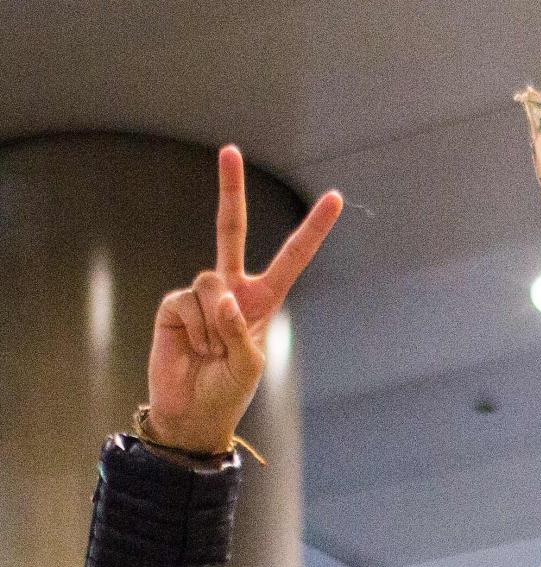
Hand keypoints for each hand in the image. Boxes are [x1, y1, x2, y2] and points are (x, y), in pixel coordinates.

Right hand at [146, 146, 342, 455]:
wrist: (191, 412)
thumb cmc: (228, 390)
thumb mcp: (250, 367)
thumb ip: (242, 331)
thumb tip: (221, 295)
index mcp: (262, 300)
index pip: (292, 258)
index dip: (313, 229)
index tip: (335, 197)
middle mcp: (231, 289)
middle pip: (231, 230)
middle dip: (228, 189)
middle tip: (229, 149)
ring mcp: (200, 293)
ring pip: (211, 284)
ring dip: (215, 326)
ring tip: (212, 352)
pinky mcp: (174, 303)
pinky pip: (189, 303)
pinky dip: (195, 330)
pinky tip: (193, 348)